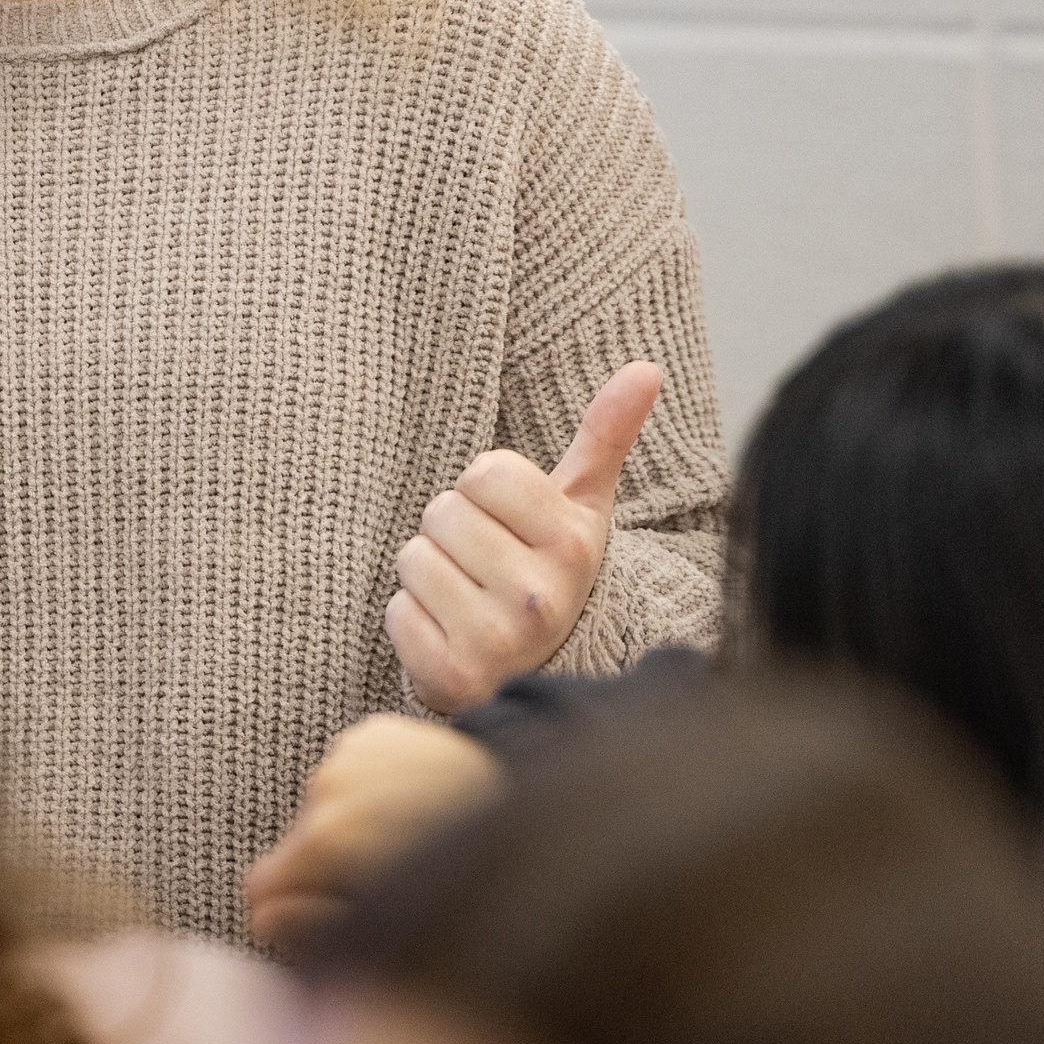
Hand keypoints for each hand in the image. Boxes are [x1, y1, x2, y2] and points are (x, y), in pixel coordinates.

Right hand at [242, 714, 507, 952]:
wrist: (526, 802)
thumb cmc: (461, 876)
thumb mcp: (385, 922)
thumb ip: (311, 927)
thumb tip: (263, 922)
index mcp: (325, 841)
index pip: (260, 886)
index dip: (286, 910)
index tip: (324, 917)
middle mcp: (328, 788)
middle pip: (297, 846)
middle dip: (324, 867)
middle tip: (382, 878)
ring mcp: (351, 753)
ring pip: (323, 808)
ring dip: (349, 826)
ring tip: (405, 837)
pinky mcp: (374, 731)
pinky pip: (349, 773)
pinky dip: (368, 790)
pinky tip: (410, 804)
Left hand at [386, 362, 662, 715]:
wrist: (538, 674)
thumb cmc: (549, 572)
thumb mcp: (582, 507)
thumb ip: (605, 437)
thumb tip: (647, 368)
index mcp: (570, 544)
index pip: (484, 471)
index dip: (486, 494)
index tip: (510, 527)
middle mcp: (538, 596)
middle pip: (442, 511)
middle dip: (454, 533)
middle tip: (486, 567)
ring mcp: (495, 640)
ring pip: (413, 557)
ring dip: (429, 574)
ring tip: (467, 598)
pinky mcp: (451, 675)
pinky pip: (396, 611)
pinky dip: (412, 619)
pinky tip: (449, 632)